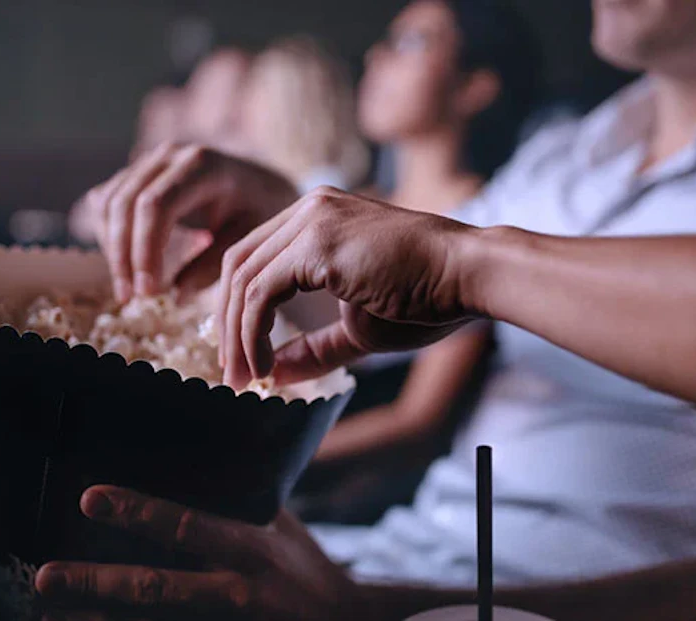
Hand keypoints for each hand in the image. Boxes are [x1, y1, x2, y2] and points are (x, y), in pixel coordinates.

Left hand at [36, 486, 370, 620]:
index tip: (92, 497)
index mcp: (249, 550)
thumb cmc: (304, 568)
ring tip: (51, 620)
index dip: (139, 512)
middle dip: (98, 582)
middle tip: (44, 575)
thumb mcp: (280, 527)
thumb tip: (201, 462)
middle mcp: (235, 591)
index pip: (186, 526)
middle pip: (157, 589)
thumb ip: (241, 501)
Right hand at [85, 145, 297, 301]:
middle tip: (130, 297)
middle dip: (123, 255)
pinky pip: (107, 201)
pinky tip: (128, 265)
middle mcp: (169, 155)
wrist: (261, 183)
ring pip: (109, 202)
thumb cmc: (259, 211)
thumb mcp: (247, 238)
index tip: (148, 291)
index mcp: (201, 165)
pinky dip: (110, 235)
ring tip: (130, 288)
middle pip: (125, 203)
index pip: (155, 206)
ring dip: (112, 248)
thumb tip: (175, 295)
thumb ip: (213, 265)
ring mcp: (150, 160)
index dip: (144, 251)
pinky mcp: (138, 172)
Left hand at [218, 186, 482, 387]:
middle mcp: (308, 209)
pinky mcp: (318, 242)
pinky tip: (262, 365)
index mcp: (316, 218)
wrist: (468, 275)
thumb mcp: (357, 328)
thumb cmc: (425, 299)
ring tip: (244, 378)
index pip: (255, 260)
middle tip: (232, 374)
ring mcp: (312, 221)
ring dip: (236, 336)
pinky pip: (261, 291)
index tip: (242, 357)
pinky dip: (251, 332)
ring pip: (243, 279)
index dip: (237, 311)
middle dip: (226, 325)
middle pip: (237, 264)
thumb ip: (311, 348)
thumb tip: (271, 374)